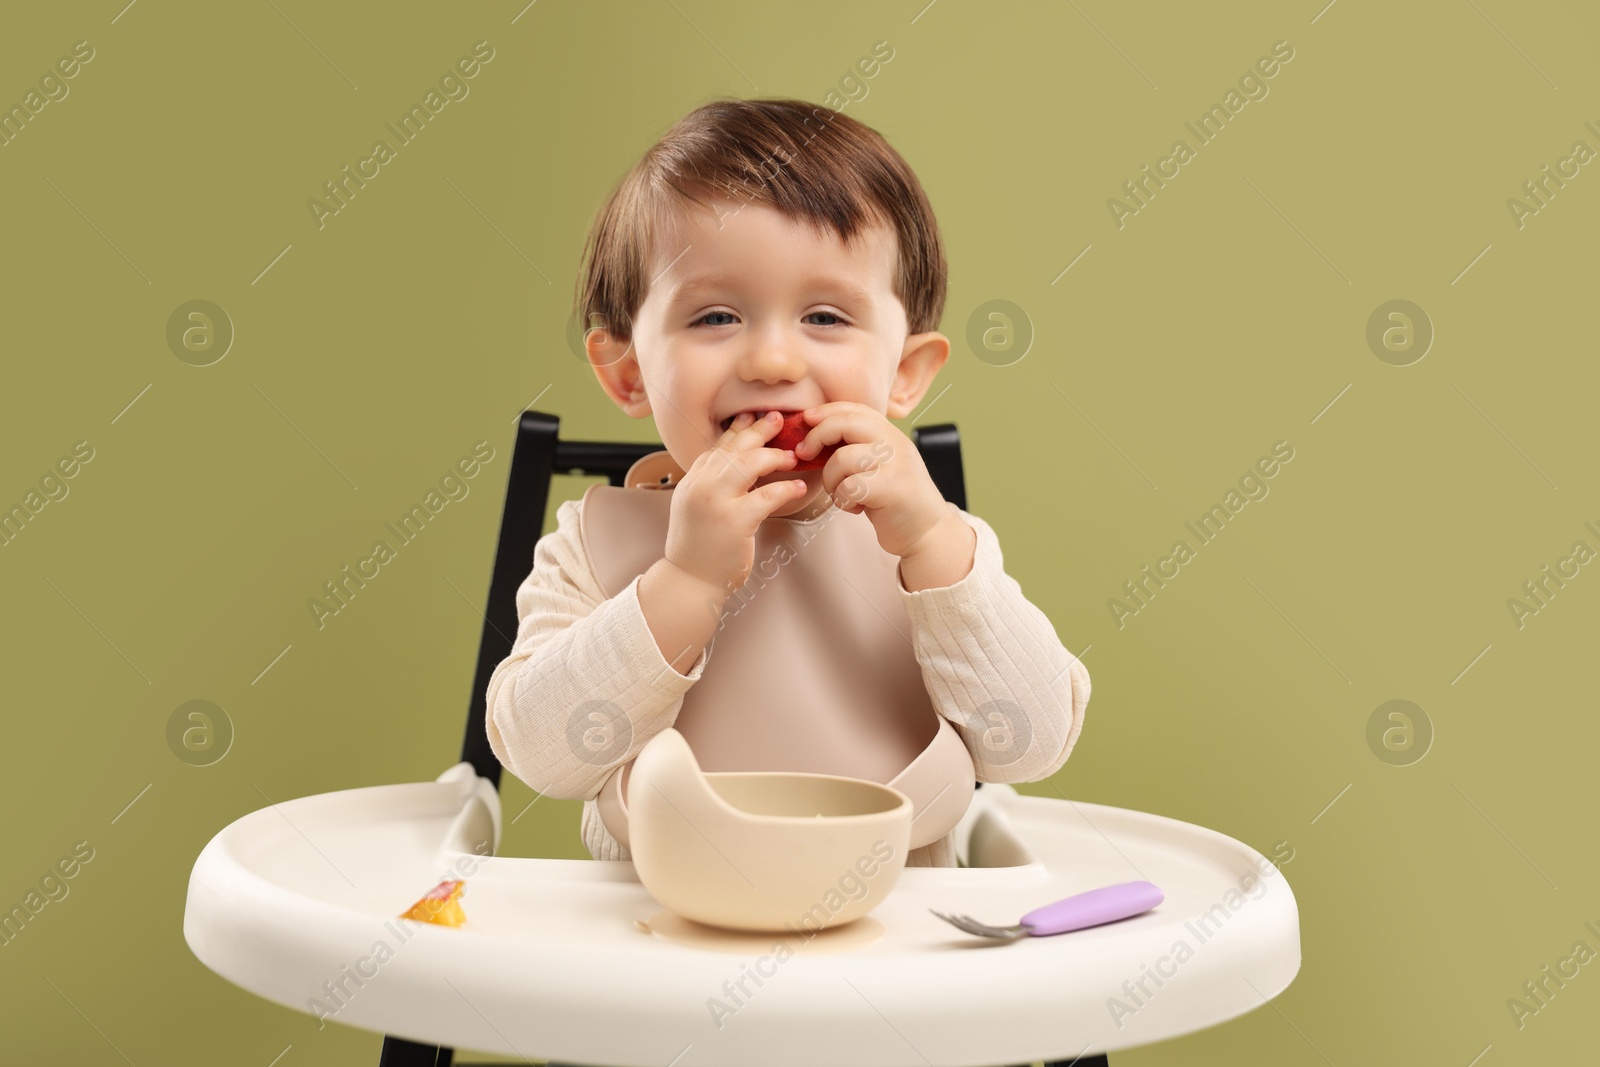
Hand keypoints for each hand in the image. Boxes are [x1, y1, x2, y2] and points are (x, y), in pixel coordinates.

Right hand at [663, 411, 805, 591]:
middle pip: (734, 448)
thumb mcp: (697, 507)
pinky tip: (799, 487)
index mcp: (693, 481)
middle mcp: (701, 486)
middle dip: (759, 430)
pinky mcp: (734, 521)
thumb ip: (711, 484)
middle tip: (780, 420)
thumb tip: (736, 465)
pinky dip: (786, 489)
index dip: (738, 429)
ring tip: (793, 457)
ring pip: (749, 464)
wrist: (688, 579)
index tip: (754, 417)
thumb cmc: (699, 547)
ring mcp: (716, 502)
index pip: (718, 446)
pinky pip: (766, 496)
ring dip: (774, 456)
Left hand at [793, 402, 953, 561]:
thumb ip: (859, 446)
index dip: (826, 411)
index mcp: (891, 434)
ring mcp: (895, 464)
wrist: (928, 532)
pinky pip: (848, 486)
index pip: (854, 409)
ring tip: (841, 494)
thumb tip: (815, 432)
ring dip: (830, 480)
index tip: (806, 420)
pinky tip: (855, 508)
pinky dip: (842, 500)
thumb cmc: (895, 501)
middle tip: (804, 454)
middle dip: (817, 436)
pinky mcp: (891, 488)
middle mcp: (895, 443)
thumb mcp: (880, 464)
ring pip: (841, 458)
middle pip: (845, 423)